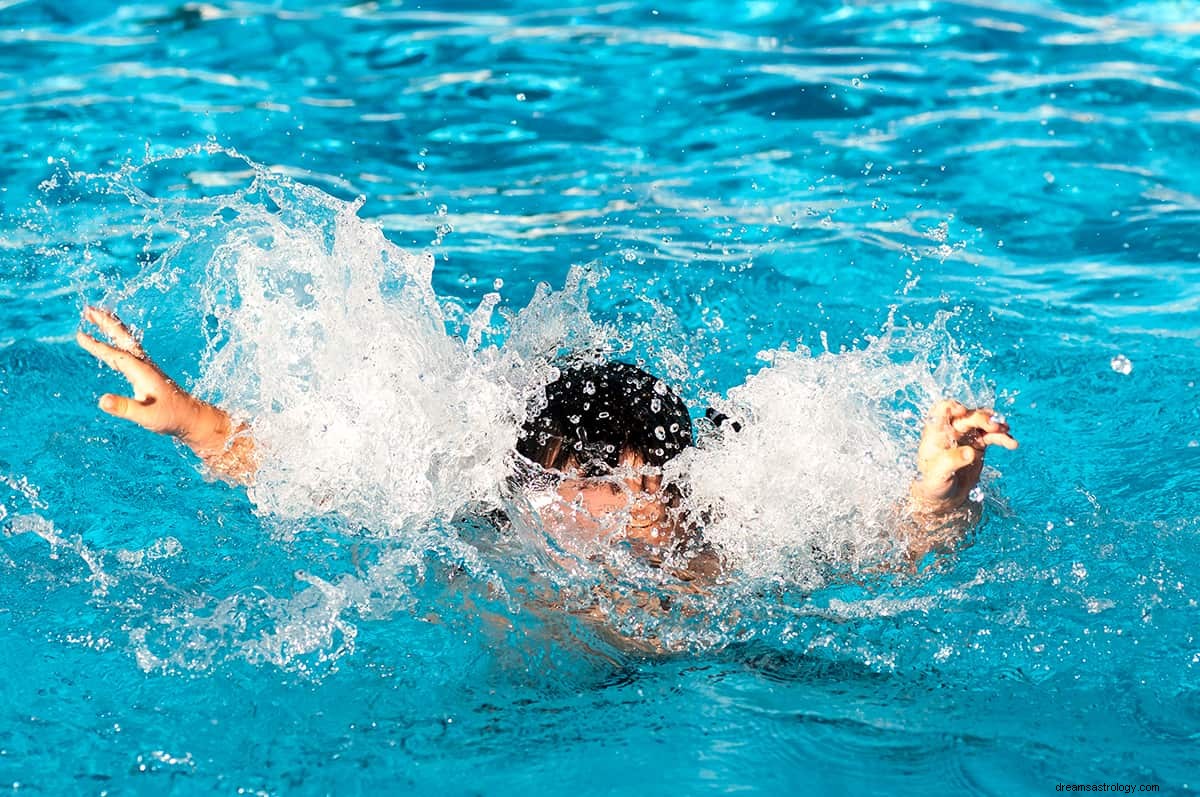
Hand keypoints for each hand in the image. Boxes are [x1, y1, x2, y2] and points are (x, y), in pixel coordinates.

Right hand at [75, 306, 230, 455]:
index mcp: (142, 372)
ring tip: (95, 315)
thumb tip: (102, 401)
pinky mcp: (146, 370)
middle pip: (123, 338)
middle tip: (88, 309)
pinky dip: (116, 339)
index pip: (116, 355)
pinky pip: (127, 349)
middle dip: (106, 323)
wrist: (190, 416)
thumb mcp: (146, 417)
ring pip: (126, 340)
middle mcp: (144, 364)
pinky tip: (110, 341)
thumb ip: (125, 408)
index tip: (80, 336)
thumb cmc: (170, 416)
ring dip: (110, 326)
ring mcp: (146, 365)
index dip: (97, 346)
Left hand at [909, 399, 1017, 514]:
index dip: (951, 407)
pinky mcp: (978, 444)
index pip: (940, 411)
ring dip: (995, 425)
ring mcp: (966, 436)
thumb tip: (970, 452)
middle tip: (995, 426)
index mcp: (935, 434)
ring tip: (1006, 431)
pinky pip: (992, 436)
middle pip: (967, 416)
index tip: (962, 411)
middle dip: (981, 417)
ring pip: (982, 423)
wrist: (944, 497)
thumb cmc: (933, 484)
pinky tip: (1012, 443)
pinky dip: (1002, 438)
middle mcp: (951, 431)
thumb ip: (951, 462)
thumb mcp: (938, 476)